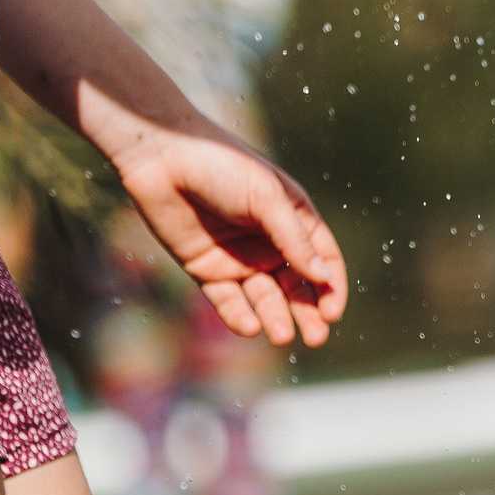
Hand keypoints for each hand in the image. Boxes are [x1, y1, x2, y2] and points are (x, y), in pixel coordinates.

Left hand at [108, 121, 345, 347]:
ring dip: (275, 317)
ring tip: (281, 336)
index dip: (330, 287)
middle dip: (307, 313)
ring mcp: (239, 259)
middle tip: (315, 337)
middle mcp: (270, 243)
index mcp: (293, 220)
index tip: (332, 312)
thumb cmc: (222, 166)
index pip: (322, 260)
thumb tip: (323, 277)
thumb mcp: (267, 199)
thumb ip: (294, 239)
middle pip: (297, 287)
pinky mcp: (206, 270)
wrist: (162, 157)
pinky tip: (249, 326)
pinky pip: (226, 300)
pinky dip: (238, 315)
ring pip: (264, 298)